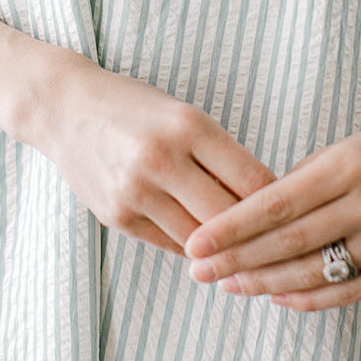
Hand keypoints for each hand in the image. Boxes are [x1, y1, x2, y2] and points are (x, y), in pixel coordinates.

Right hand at [38, 56, 277, 254]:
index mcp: (188, 125)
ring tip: (247, 252)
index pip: (252, 178)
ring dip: (225, 248)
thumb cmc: (136, 109)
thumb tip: (265, 201)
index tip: (296, 213)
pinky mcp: (118, 217)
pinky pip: (170, 245)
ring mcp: (136, 191)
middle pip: (230, 216)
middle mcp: (162, 158)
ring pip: (201, 240)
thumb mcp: (182, 115)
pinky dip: (192, 247)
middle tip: (279, 244)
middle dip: (256, 233)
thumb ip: (219, 156)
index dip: (280, 202)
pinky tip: (206, 247)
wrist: (64, 109)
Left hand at [182, 121, 360, 309]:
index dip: (232, 228)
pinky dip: (308, 299)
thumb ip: (294, 186)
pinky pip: (349, 291)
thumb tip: (239, 223)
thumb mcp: (336, 151)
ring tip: (229, 285)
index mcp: (347, 165)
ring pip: (317, 272)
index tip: (195, 243)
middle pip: (291, 241)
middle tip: (199, 272)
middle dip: (238, 260)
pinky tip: (275, 297)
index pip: (277, 204)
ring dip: (266, 283)